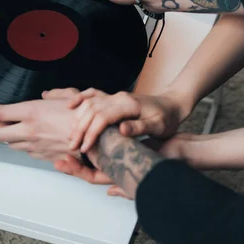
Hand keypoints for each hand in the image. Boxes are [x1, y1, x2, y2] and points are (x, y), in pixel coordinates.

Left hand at [0, 89, 80, 162]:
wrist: (99, 138)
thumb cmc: (85, 116)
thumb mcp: (69, 96)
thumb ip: (53, 95)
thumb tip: (46, 95)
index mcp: (33, 112)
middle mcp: (30, 131)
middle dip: (0, 128)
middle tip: (8, 122)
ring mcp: (36, 146)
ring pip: (12, 145)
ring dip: (14, 138)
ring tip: (26, 130)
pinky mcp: (45, 157)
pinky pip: (29, 153)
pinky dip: (30, 146)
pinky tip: (41, 139)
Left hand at [52, 135, 191, 198]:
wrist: (184, 151)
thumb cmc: (170, 163)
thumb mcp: (151, 173)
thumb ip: (131, 186)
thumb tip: (111, 191)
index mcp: (120, 175)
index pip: (93, 177)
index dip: (77, 171)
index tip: (63, 161)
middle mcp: (118, 165)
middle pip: (89, 166)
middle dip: (73, 161)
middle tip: (58, 152)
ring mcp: (120, 154)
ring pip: (95, 153)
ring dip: (80, 144)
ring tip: (67, 136)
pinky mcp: (125, 142)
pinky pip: (105, 138)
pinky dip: (95, 132)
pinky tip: (87, 123)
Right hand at [63, 88, 188, 152]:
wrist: (172, 104)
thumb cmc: (167, 119)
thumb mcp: (158, 127)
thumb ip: (140, 127)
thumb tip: (121, 129)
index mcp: (128, 105)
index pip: (102, 117)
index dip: (91, 133)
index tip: (84, 149)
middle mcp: (119, 97)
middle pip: (92, 110)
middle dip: (80, 129)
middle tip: (72, 146)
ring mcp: (115, 96)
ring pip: (89, 103)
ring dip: (78, 118)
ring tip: (71, 136)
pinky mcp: (114, 97)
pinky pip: (93, 94)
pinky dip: (80, 99)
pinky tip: (70, 107)